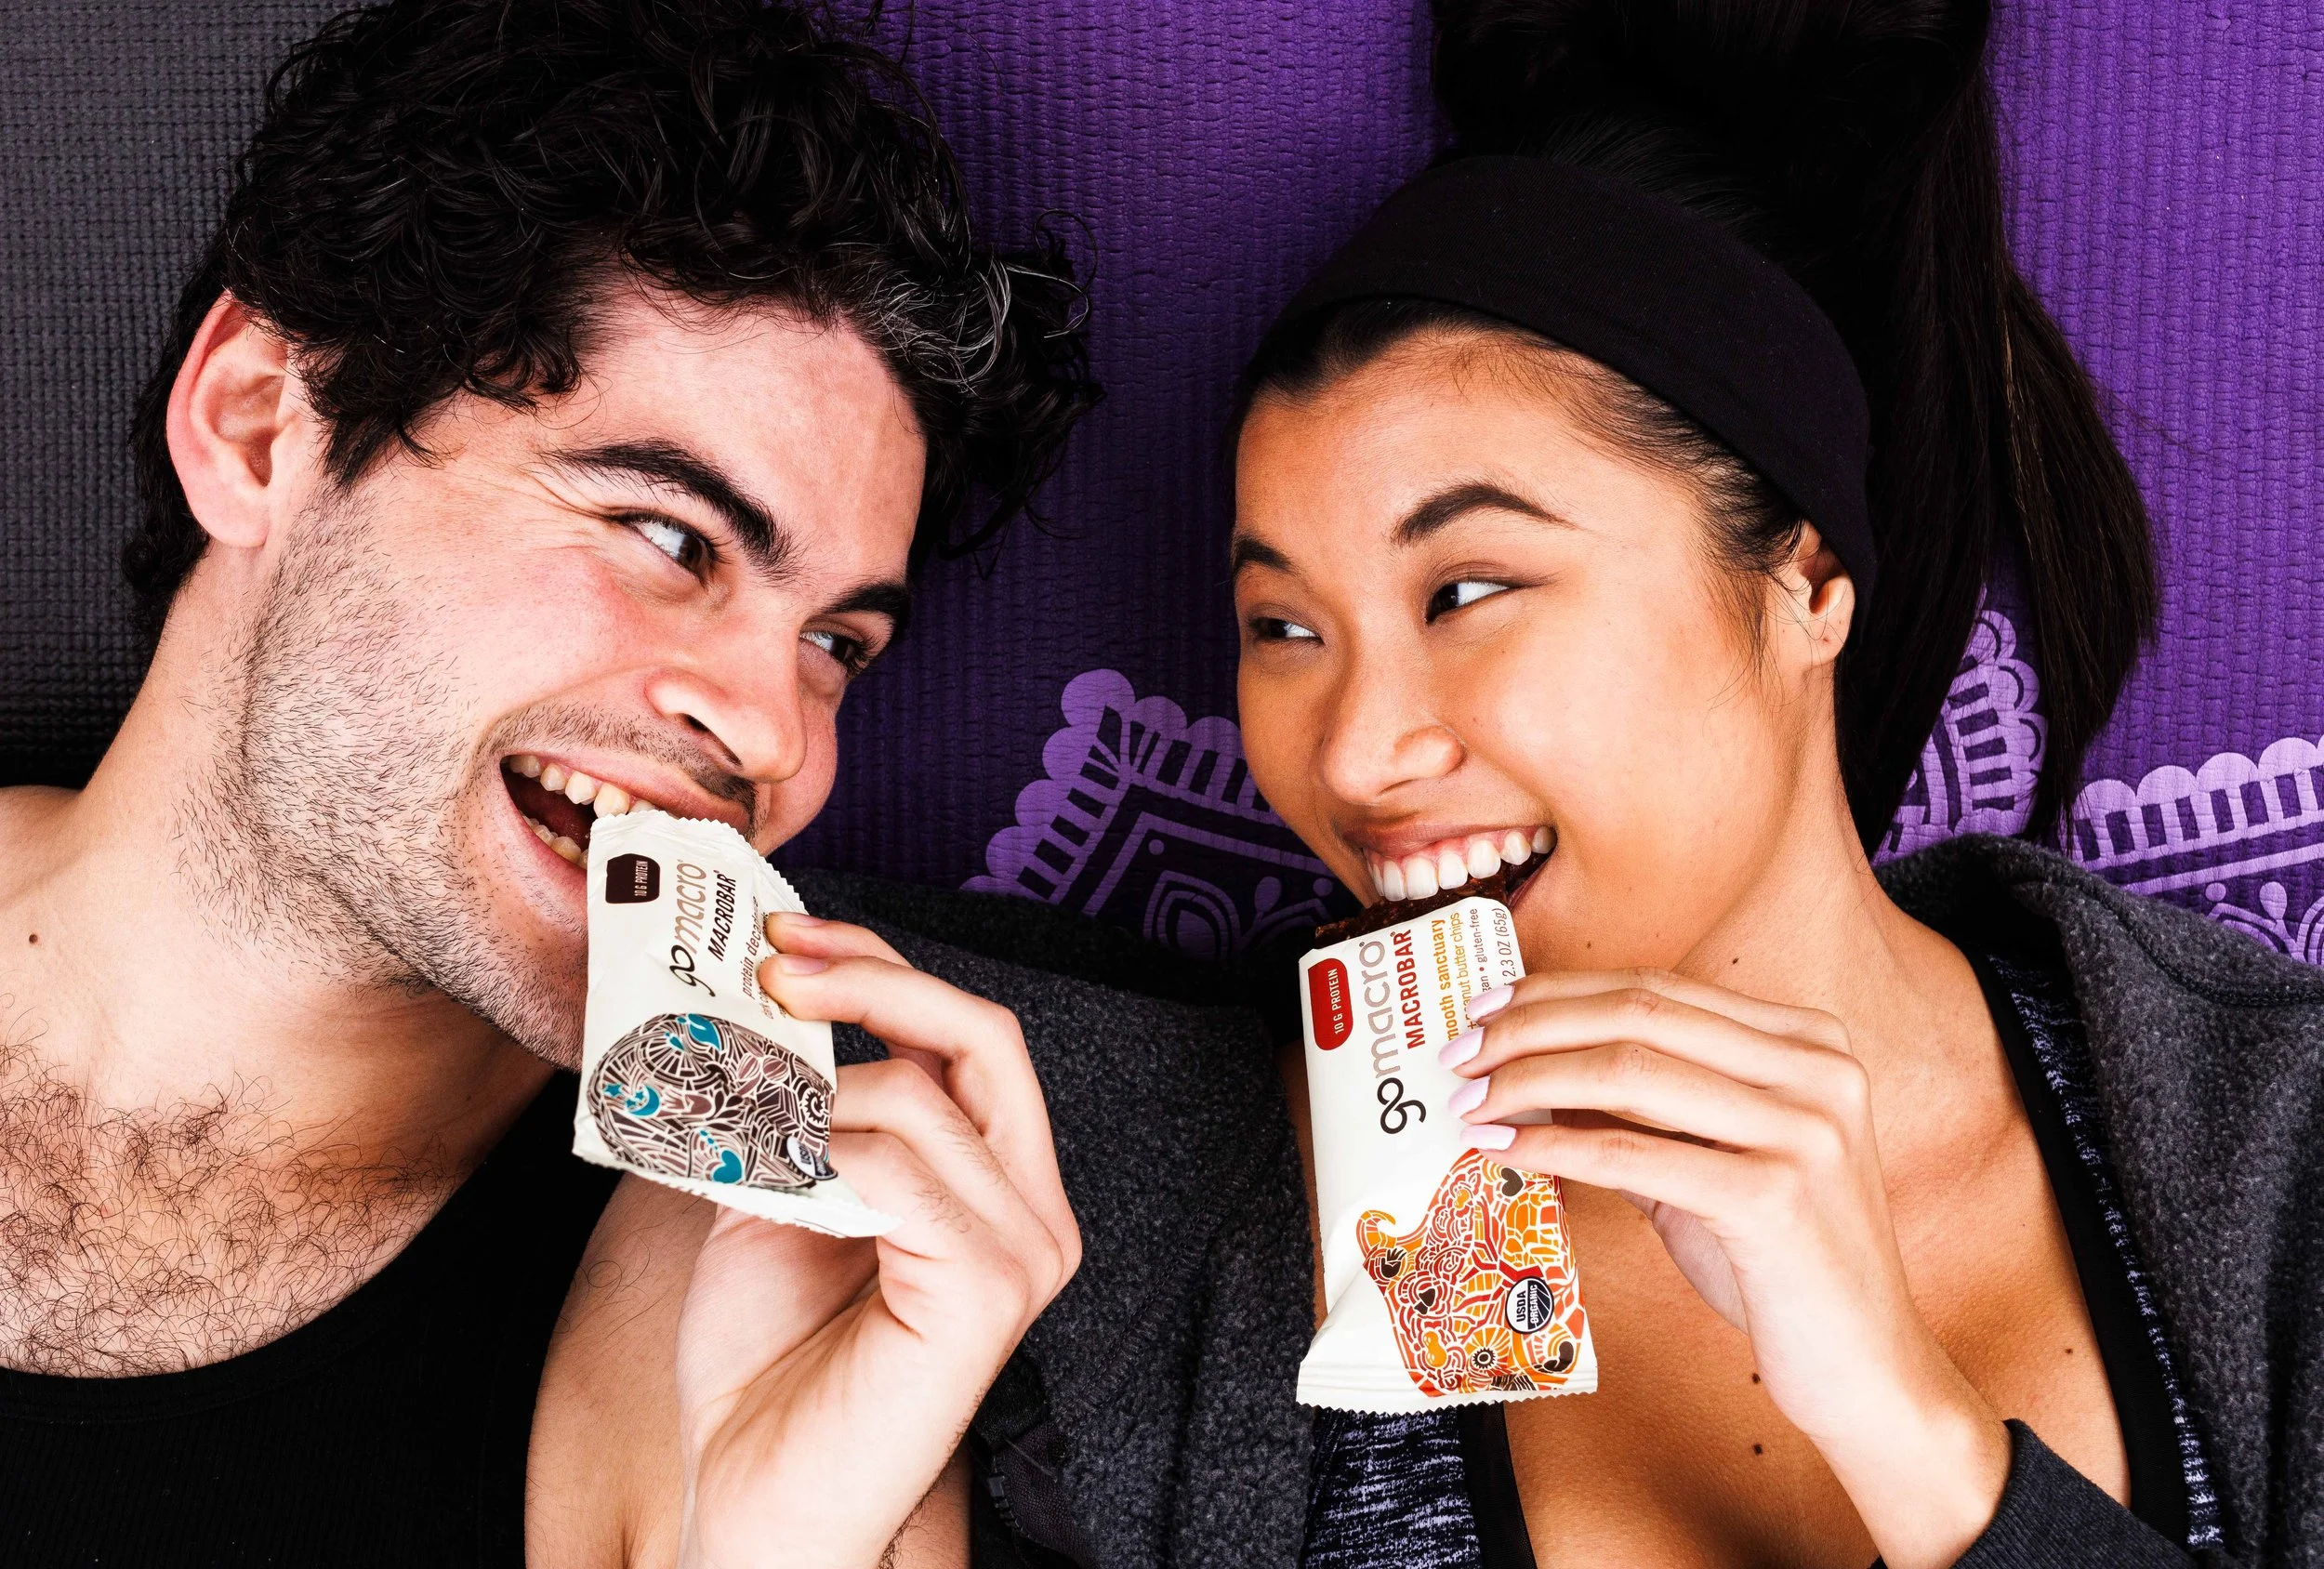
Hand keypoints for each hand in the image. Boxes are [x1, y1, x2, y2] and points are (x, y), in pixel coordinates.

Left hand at [671, 914, 1080, 1568]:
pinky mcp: (993, 1290)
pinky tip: (769, 1188)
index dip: (881, 966)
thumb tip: (750, 1001)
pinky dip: (817, 1159)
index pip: (965, 1033)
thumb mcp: (770, 1192)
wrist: (753, 1497)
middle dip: (872, 977)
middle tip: (772, 964)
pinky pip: (901, 1170)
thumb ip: (788, 1104)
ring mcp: (1025, 1248)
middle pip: (980, 1033)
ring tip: (733, 1135)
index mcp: (990, 1180)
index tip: (785, 939)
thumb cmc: (766, 1359)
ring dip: (805, 1099)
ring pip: (921, 1095)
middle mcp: (1029, 1207)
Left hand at [1444, 968, 2008, 1568]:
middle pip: (1638, 1012)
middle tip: (1459, 1052)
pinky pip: (1634, 1154)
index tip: (1487, 1009)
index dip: (1560, 992)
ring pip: (1629, 1070)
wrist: (1866, 1371)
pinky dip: (1556, 1146)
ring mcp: (1804, 1130)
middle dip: (1531, 1026)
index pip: (1659, 987)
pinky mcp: (1776, 1197)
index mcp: (1809, 1042)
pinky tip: (1504, 1152)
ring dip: (1528, 1079)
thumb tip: (1528, 1069)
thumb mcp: (1710, 1163)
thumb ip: (1641, 1112)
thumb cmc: (1780, 1267)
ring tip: (1469, 1102)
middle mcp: (1817, 1069)